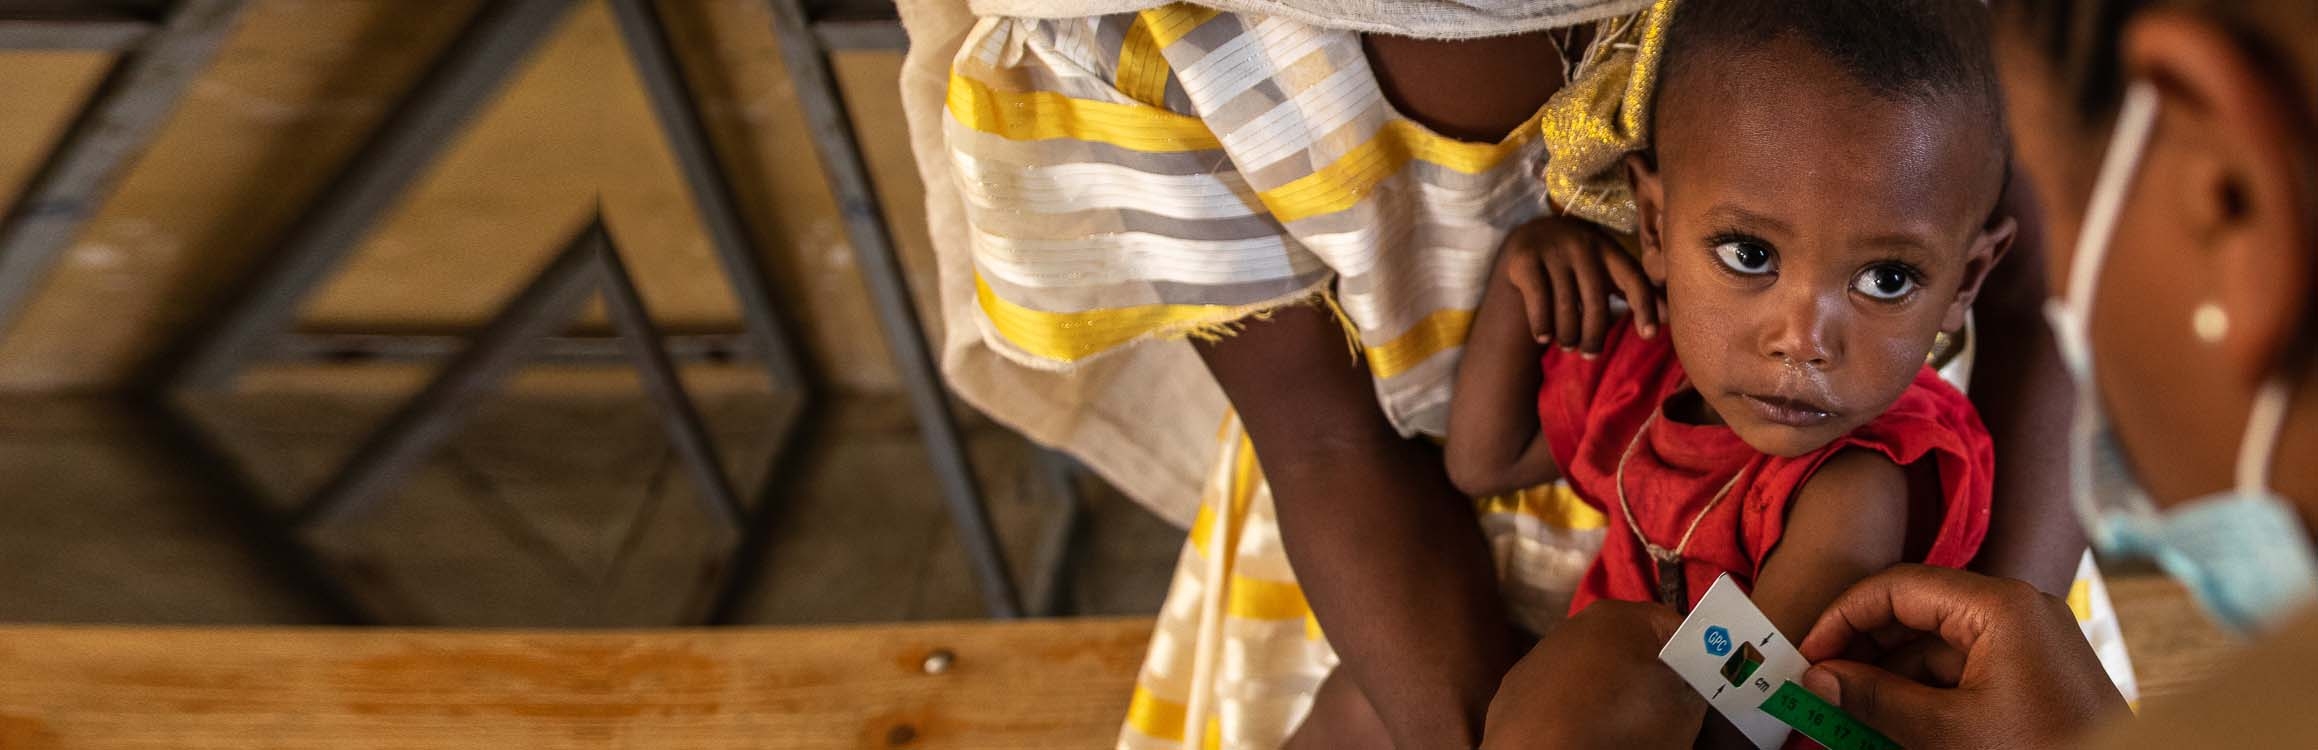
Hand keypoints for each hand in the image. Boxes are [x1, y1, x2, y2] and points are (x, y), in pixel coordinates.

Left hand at [1482, 600, 1704, 748]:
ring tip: (1619, 724)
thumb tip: (1691, 680)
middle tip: (1663, 709)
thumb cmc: (1623, 724)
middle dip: (1650, 674)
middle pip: (1632, 646)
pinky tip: (1581, 731)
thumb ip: (1694, 685)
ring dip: (1608, 688)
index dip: (1697, 660)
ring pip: (1592, 668)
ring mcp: (1540, 654)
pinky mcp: (1515, 687)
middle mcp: (1575, 624)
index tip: (1702, 690)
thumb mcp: (1683, 710)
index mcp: (1622, 616)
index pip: (1677, 628)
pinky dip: (1573, 707)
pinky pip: (1560, 693)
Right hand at [1496, 216, 1661, 353]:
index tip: (1649, 336)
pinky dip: (1542, 325)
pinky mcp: (1525, 258)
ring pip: (1566, 306)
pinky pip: (1538, 300)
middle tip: (1590, 355)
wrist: (1531, 236)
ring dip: (1568, 335)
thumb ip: (1636, 292)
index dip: (1645, 308)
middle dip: (1594, 336)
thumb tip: (1670, 319)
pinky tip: (1543, 338)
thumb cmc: (1579, 265)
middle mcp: (1583, 246)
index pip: (1634, 280)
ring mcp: (1553, 250)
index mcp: (1609, 249)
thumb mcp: (1609, 271)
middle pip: (1596, 302)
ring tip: (1567, 345)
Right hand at [1797, 565, 2130, 748]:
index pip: (1898, 587)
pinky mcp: (2029, 672)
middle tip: (1821, 688)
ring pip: (1932, 647)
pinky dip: (1922, 696)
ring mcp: (2024, 641)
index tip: (1808, 655)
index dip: (1843, 618)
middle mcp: (2014, 610)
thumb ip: (1875, 700)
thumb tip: (1819, 677)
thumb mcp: (1947, 732)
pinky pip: (1959, 671)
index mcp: (1999, 606)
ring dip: (1887, 681)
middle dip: (1862, 653)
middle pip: (1913, 614)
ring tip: (1848, 718)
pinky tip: (1890, 727)